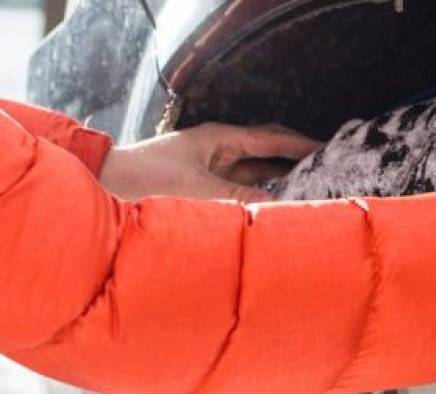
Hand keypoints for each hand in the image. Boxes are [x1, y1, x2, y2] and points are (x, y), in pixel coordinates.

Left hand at [98, 122, 321, 202]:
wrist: (107, 187)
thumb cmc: (148, 179)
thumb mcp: (200, 189)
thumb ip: (240, 197)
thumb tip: (276, 206)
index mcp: (218, 139)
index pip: (270, 138)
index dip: (300, 144)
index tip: (328, 148)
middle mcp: (215, 151)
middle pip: (264, 153)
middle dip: (293, 162)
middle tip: (323, 172)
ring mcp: (207, 170)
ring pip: (251, 175)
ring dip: (274, 184)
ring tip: (304, 196)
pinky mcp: (198, 191)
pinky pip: (235, 193)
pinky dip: (253, 200)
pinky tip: (266, 213)